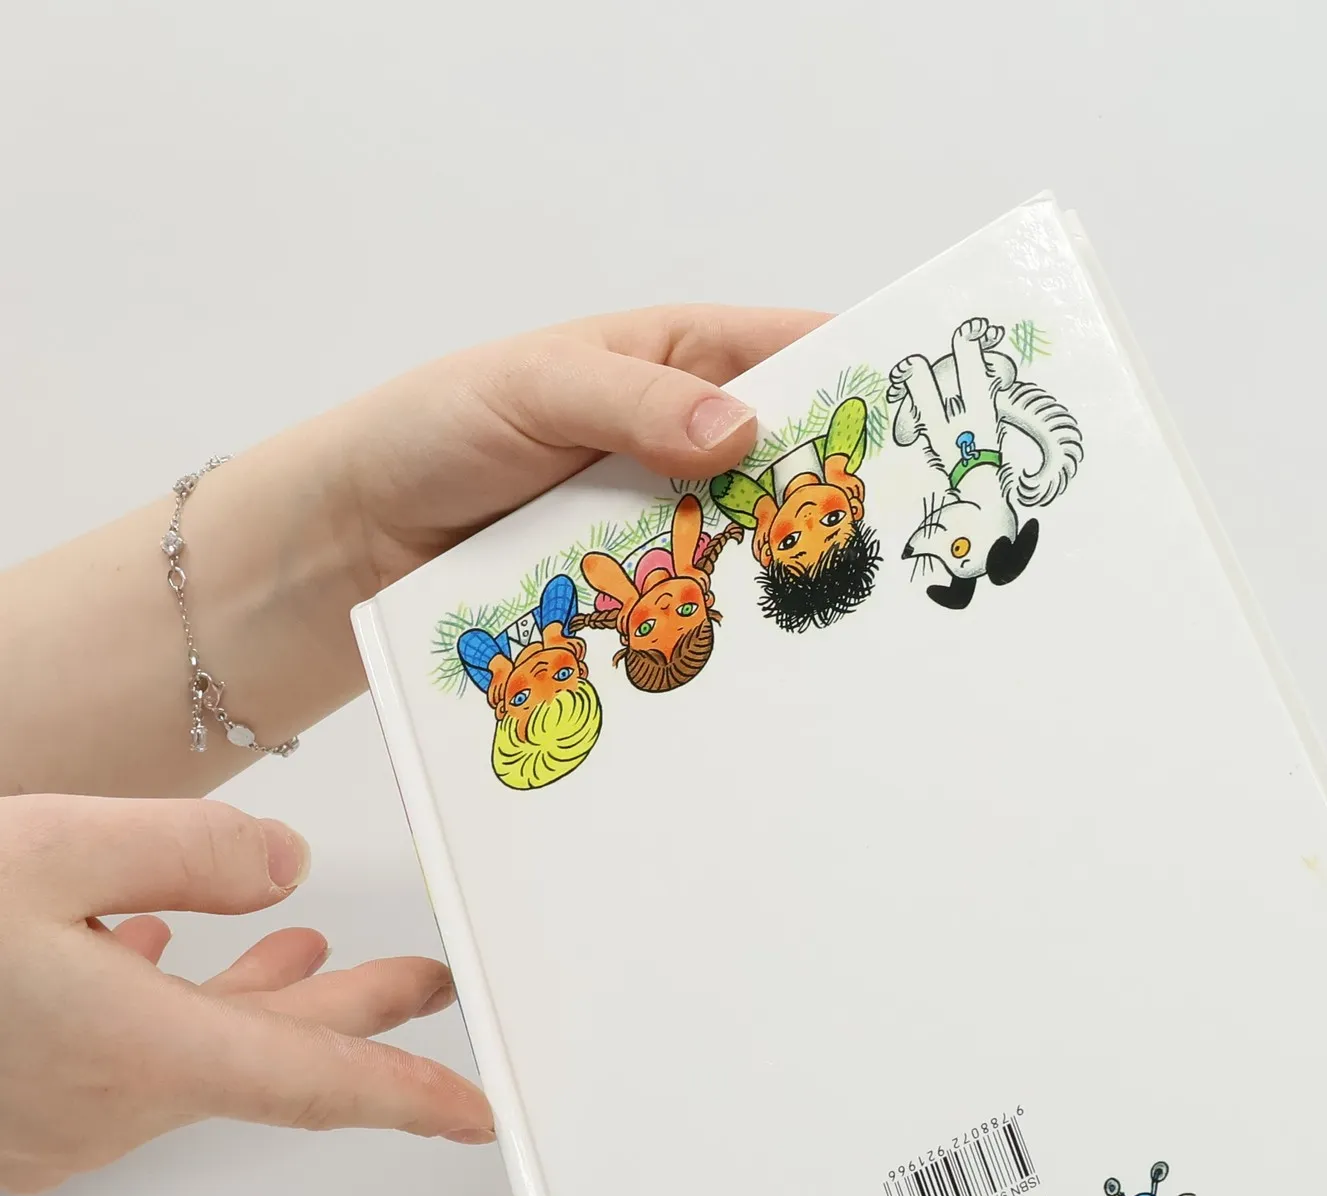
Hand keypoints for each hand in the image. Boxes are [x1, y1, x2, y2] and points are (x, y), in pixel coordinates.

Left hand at [0, 304, 828, 800]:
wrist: (350, 546)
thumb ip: (632, 400)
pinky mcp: (642, 597)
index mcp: (677, 356)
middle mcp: (686, 440)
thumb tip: (738, 427)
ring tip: (853, 613)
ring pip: (755, 547)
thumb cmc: (432, 432)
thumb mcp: (533, 388)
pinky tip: (769, 659)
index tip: (922, 425)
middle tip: (904, 538)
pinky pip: (705, 611)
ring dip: (787, 576)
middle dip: (841, 495)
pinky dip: (731, 630)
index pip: (797, 351)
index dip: (864, 380)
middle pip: (793, 463)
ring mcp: (666, 523)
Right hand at [0, 794, 491, 1193]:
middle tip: (422, 983)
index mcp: (137, 1053)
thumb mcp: (46, 851)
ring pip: (188, 1058)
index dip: (409, 1095)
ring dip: (252, 1002)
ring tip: (306, 950)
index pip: (315, 1084)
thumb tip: (281, 863)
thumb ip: (182, 849)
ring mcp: (51, 1125)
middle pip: (264, 1060)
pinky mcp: (12, 1118)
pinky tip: (151, 954)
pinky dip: (160, 1011)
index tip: (474, 1114)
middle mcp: (103, 1109)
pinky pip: (118, 1065)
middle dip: (350, 1010)